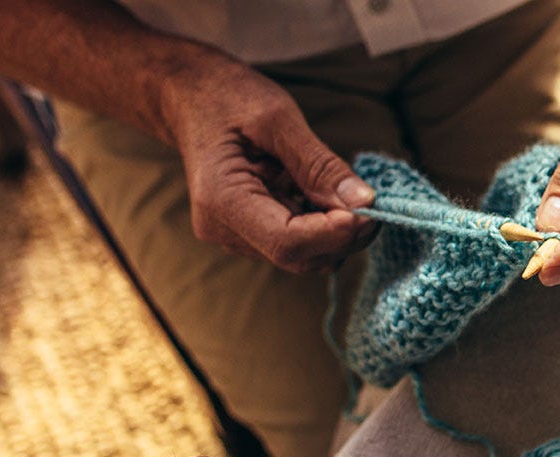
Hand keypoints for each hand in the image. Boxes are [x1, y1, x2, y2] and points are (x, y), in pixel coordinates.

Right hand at [159, 57, 376, 274]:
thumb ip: (321, 164)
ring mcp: (235, 236)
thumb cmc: (226, 97)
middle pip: (299, 257)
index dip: (334, 234)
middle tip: (372, 203)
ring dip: (337, 233)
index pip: (288, 243)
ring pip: (302, 256)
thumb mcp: (277, 119)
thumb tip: (364, 202)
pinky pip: (296, 242)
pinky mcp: (249, 232)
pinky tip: (328, 197)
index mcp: (222, 201)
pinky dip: (322, 226)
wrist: (187, 97)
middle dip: (343, 236)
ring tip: (349, 195)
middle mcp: (224, 229)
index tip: (368, 209)